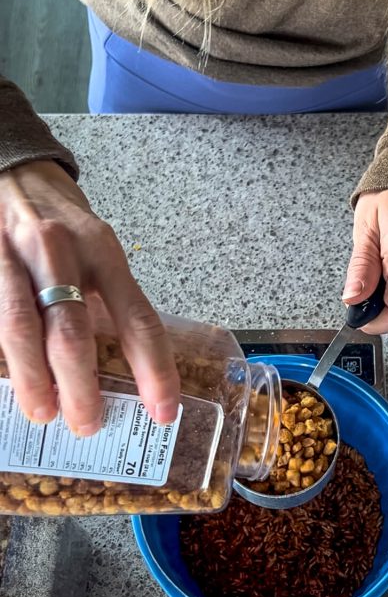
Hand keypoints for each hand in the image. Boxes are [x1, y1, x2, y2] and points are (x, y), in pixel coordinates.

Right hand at [0, 160, 179, 433]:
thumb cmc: (61, 223)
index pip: (136, 319)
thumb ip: (107, 300)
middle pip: (73, 333)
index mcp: (102, 251)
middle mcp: (59, 250)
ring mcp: (13, 256)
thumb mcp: (96, 250)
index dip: (153, 370)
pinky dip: (6, 354)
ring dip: (35, 379)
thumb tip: (123, 374)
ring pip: (23, 328)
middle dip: (81, 388)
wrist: (11, 172)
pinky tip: (12, 381)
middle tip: (88, 423)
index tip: (162, 411)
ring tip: (44, 412)